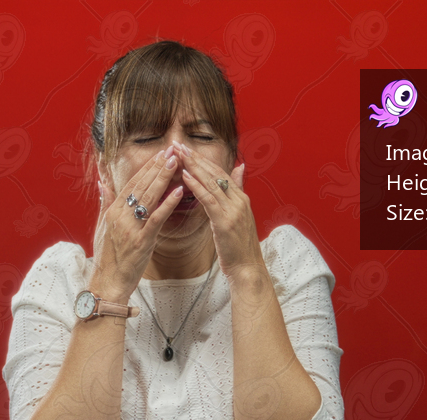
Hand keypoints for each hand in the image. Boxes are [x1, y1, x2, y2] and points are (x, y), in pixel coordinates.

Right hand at [90, 146, 185, 300]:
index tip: (160, 153)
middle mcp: (120, 216)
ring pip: (149, 197)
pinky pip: (156, 219)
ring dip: (163, 178)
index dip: (147, 167)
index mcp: (112, 211)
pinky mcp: (141, 241)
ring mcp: (130, 228)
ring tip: (176, 162)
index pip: (132, 183)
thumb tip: (102, 181)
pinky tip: (179, 191)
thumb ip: (104, 202)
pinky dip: (167, 204)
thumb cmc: (108, 256)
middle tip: (173, 150)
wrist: (109, 282)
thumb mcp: (102, 226)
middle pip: (141, 186)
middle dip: (158, 166)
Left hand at [175, 141, 264, 277]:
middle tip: (178, 144)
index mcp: (241, 198)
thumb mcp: (240, 216)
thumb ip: (238, 191)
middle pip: (215, 172)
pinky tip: (184, 176)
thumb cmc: (239, 246)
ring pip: (211, 182)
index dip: (203, 159)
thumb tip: (240, 169)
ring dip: (193, 166)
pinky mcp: (225, 221)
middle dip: (195, 157)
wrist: (247, 268)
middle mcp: (239, 200)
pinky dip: (196, 185)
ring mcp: (233, 210)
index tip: (188, 148)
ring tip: (178, 154)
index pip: (220, 172)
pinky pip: (208, 199)